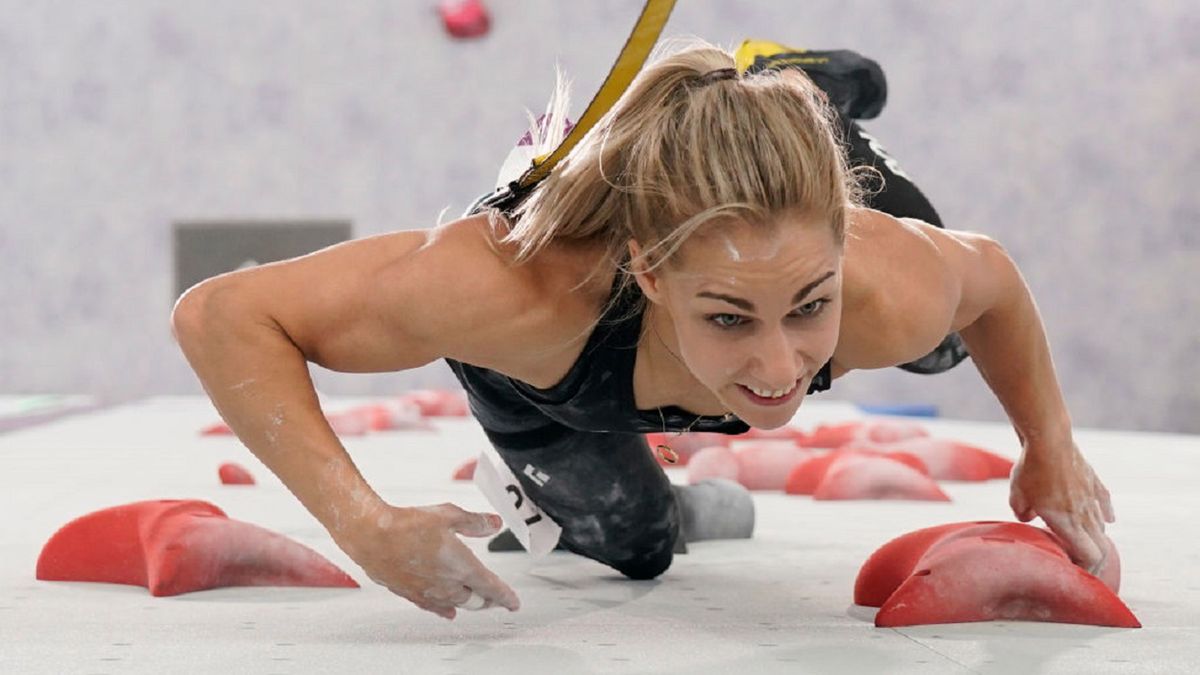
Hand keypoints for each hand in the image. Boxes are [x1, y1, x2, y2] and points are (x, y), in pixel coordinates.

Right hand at [335, 502, 520, 618]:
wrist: (373, 536)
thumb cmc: (407, 525)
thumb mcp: (450, 515)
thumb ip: (476, 522)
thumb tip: (495, 523)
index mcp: (463, 567)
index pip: (492, 588)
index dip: (506, 597)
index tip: (513, 603)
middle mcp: (448, 585)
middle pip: (476, 600)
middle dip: (489, 600)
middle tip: (496, 599)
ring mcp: (429, 593)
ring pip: (457, 606)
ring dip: (469, 604)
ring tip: (477, 603)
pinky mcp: (411, 594)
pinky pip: (434, 608)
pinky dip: (446, 610)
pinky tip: (447, 612)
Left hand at [1009, 438, 1115, 573]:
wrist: (1049, 439)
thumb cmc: (1030, 470)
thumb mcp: (1017, 497)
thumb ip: (1022, 514)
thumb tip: (1029, 517)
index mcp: (1068, 524)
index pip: (1090, 558)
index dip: (1086, 571)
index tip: (1076, 575)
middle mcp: (1086, 515)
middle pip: (1101, 548)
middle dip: (1094, 561)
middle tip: (1084, 568)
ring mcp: (1093, 498)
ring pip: (1101, 526)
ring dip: (1094, 537)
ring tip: (1084, 542)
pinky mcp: (1094, 482)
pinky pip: (1105, 503)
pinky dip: (1106, 514)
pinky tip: (1108, 519)